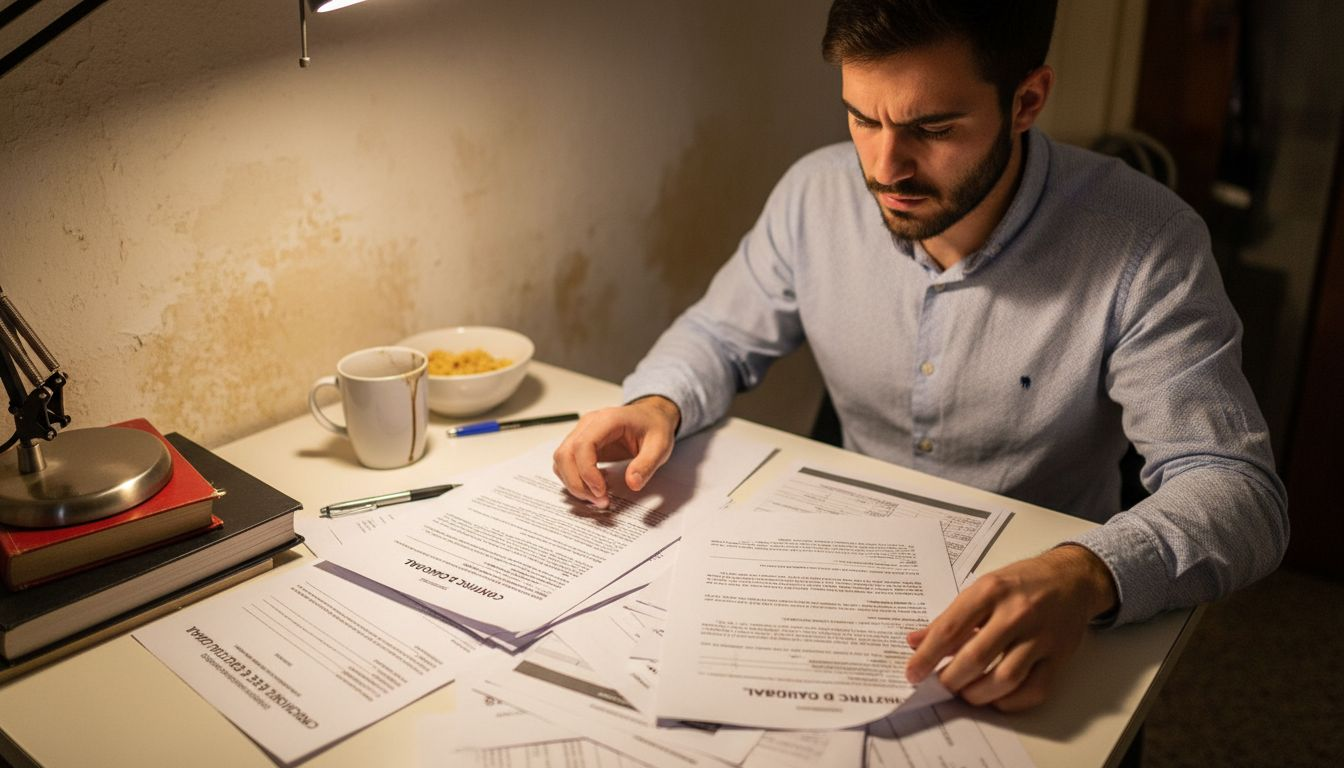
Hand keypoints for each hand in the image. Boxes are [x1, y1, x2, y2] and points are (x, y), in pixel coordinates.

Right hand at [551, 396, 680, 508]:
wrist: (651, 417)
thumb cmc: (654, 427)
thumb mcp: (660, 446)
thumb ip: (647, 464)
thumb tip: (632, 483)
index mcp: (607, 420)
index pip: (583, 445)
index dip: (587, 472)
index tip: (601, 491)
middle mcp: (588, 424)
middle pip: (565, 454)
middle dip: (577, 483)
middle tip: (599, 500)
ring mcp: (581, 433)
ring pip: (561, 460)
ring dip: (573, 483)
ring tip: (597, 497)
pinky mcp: (580, 444)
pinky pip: (566, 463)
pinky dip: (574, 479)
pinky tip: (593, 487)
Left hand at [905, 545, 1117, 710]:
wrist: (1072, 578)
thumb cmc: (1021, 583)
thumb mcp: (982, 588)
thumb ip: (949, 618)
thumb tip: (915, 642)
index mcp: (990, 591)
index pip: (950, 628)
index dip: (927, 656)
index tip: (912, 674)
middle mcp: (1016, 613)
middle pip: (976, 658)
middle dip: (951, 680)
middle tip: (940, 686)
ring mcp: (1041, 636)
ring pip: (1006, 679)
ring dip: (979, 694)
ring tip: (966, 693)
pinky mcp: (1059, 656)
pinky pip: (1035, 689)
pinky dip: (1011, 702)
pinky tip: (996, 698)